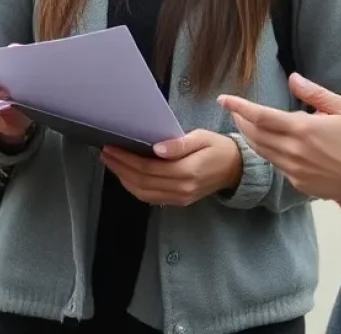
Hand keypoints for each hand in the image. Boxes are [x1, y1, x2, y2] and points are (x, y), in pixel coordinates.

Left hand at [100, 130, 241, 207]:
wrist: (235, 168)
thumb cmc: (216, 147)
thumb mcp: (201, 138)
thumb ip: (179, 144)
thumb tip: (156, 148)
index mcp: (187, 171)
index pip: (148, 168)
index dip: (127, 159)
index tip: (111, 147)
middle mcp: (181, 189)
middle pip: (142, 182)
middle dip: (120, 168)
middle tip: (105, 153)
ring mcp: (180, 198)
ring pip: (144, 193)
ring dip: (124, 179)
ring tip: (111, 163)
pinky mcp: (179, 201)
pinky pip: (151, 198)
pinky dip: (135, 188)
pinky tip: (126, 175)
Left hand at [218, 73, 340, 207]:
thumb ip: (314, 93)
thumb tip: (292, 78)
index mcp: (301, 130)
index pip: (260, 116)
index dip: (238, 106)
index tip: (222, 98)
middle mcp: (292, 152)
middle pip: (255, 135)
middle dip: (240, 120)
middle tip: (232, 108)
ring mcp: (294, 171)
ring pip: (262, 151)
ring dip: (250, 136)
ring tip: (244, 123)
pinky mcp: (299, 184)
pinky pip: (276, 165)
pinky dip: (266, 151)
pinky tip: (268, 143)